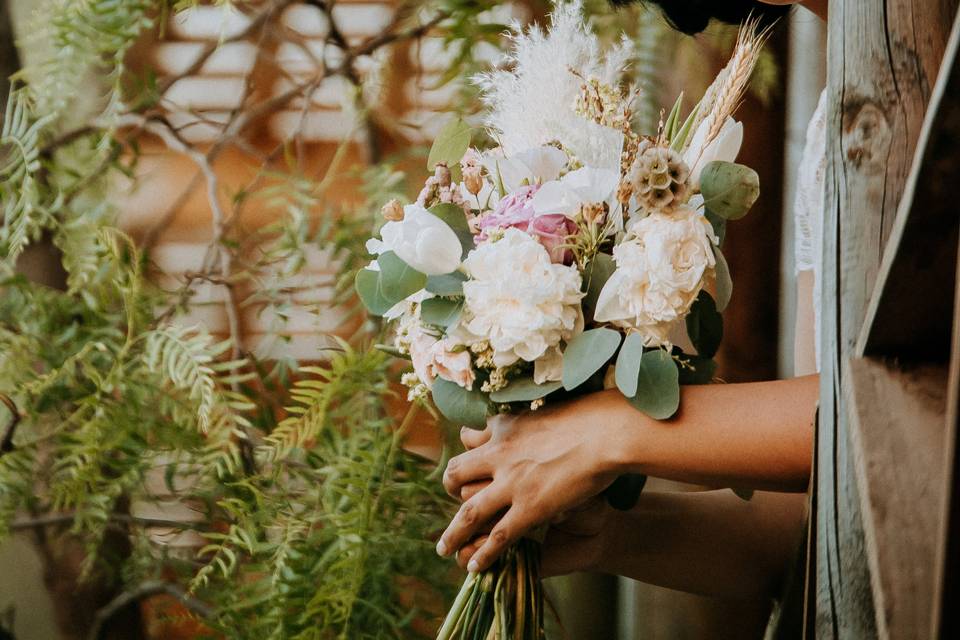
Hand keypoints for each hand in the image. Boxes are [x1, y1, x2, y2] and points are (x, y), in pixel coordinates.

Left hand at [436, 396, 623, 571]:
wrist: (605, 433)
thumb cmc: (586, 417)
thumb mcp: (544, 409)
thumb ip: (525, 419)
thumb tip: (514, 423)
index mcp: (504, 428)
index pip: (468, 440)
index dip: (467, 453)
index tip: (469, 461)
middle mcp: (499, 455)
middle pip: (457, 475)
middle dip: (450, 489)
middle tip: (453, 499)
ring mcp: (512, 483)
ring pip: (468, 512)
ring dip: (453, 534)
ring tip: (444, 549)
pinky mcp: (530, 508)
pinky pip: (499, 536)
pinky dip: (484, 554)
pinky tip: (474, 566)